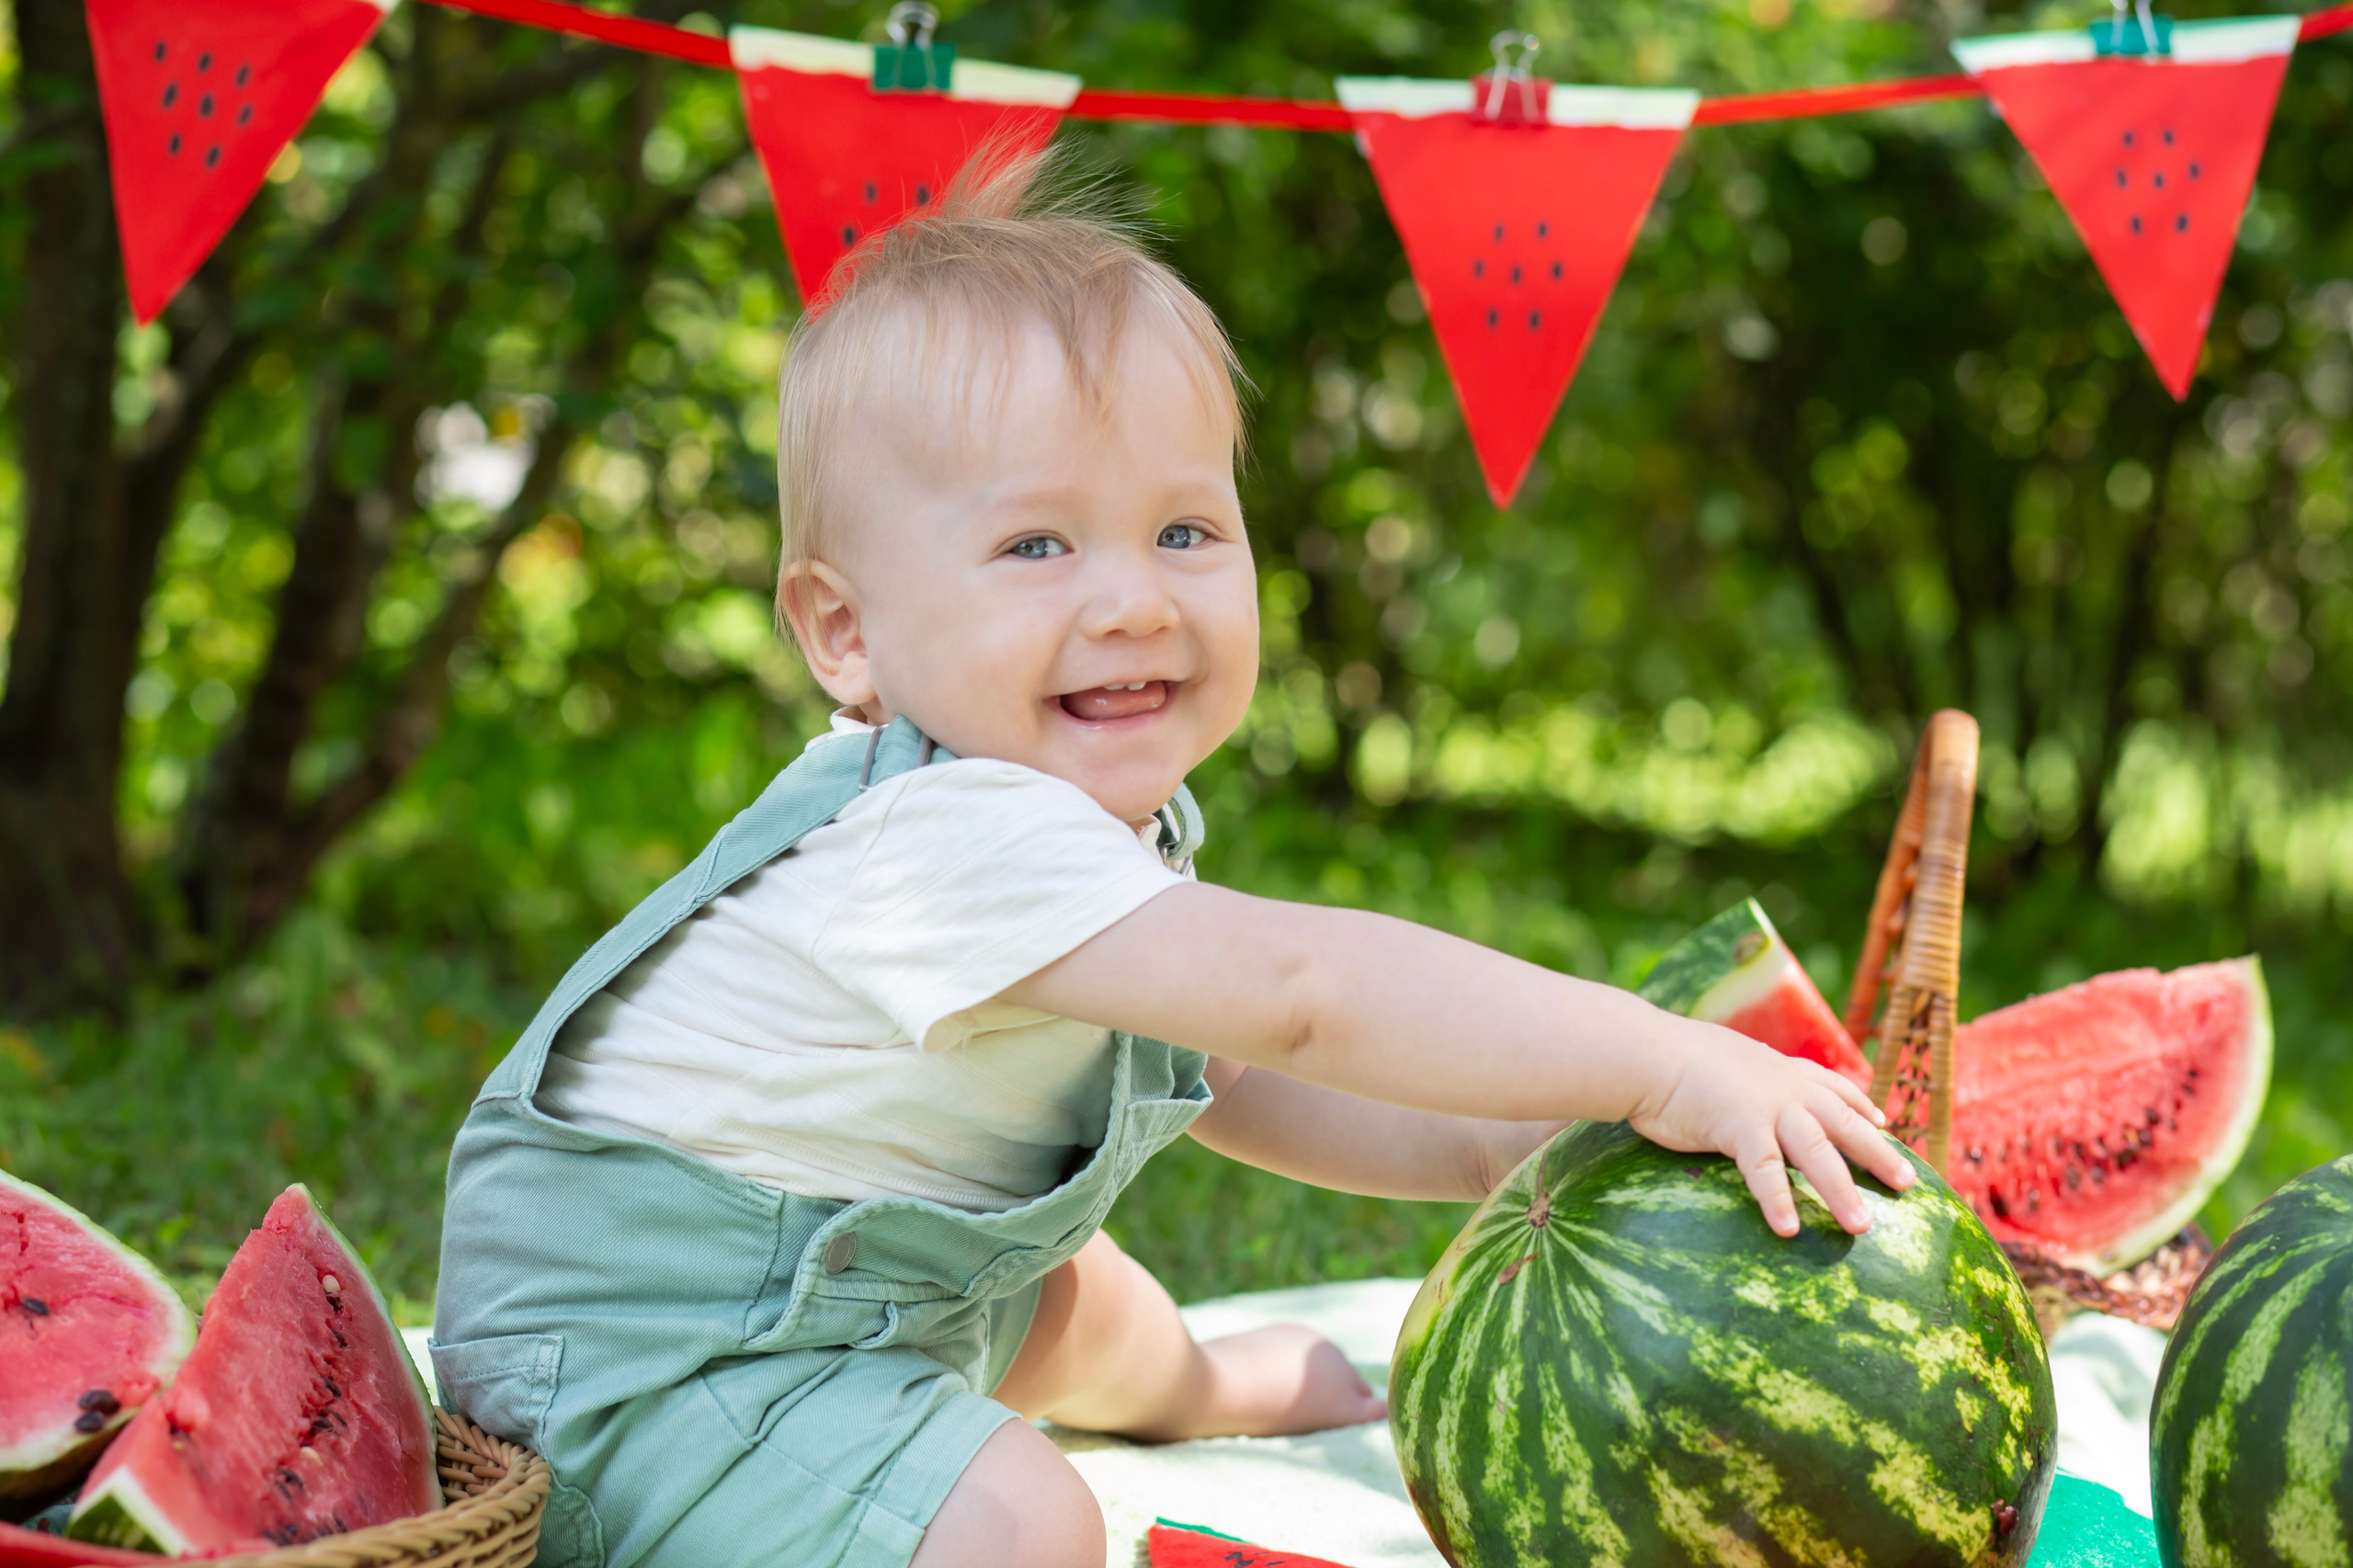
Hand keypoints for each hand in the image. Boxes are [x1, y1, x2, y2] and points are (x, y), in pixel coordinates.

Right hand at [1627, 1020, 1914, 1236]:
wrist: (1643, 1051)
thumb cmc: (1667, 1058)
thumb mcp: (1718, 1060)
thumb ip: (1737, 1077)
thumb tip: (1730, 1089)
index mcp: (1777, 1069)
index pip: (1831, 1086)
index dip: (1860, 1103)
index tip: (1883, 1119)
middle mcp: (1783, 1086)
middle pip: (1843, 1123)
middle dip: (1878, 1153)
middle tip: (1907, 1182)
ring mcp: (1766, 1105)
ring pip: (1817, 1153)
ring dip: (1842, 1191)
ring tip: (1862, 1226)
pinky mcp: (1739, 1126)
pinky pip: (1766, 1170)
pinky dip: (1778, 1200)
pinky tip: (1789, 1228)